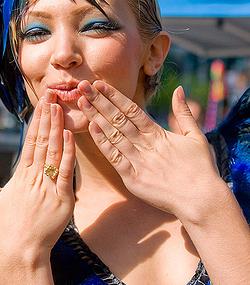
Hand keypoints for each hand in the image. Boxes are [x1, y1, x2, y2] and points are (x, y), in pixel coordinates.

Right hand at [0, 90, 75, 269]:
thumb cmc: (7, 227)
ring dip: (58, 128)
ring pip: (55, 152)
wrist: (20, 252)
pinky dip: (69, 153)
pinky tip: (69, 135)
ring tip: (61, 108)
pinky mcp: (63, 199)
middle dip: (48, 117)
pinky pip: (67, 172)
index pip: (29, 141)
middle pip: (42, 141)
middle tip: (53, 96)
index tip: (41, 103)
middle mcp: (34, 177)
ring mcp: (49, 187)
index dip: (36, 120)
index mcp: (20, 175)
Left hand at [78, 80, 221, 220]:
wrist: (202, 200)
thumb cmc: (201, 169)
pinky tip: (91, 129)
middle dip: (99, 101)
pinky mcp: (133, 178)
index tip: (100, 84)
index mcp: (158, 133)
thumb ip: (184, 113)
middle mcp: (146, 144)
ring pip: (113, 134)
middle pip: (118, 118)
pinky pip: (114, 158)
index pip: (132, 109)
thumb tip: (179, 89)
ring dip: (96, 117)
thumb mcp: (196, 137)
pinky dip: (103, 143)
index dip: (114, 96)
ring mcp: (138, 161)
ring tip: (82, 102)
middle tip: (83, 86)